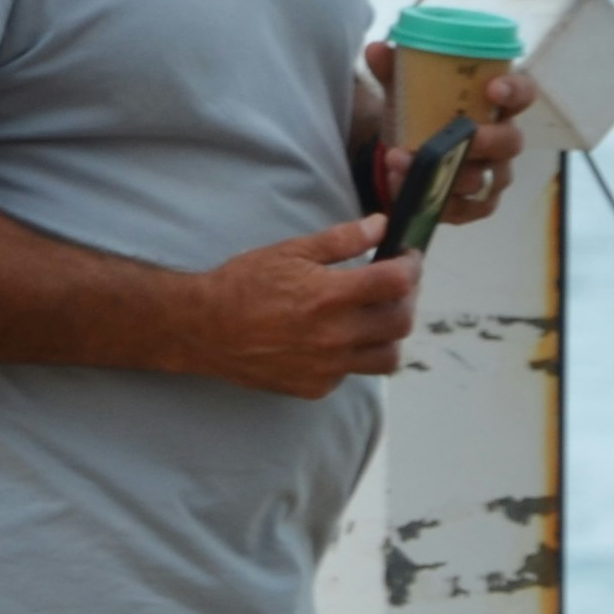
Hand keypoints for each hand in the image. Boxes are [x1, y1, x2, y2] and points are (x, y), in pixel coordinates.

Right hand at [180, 221, 420, 396]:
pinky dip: (353, 356)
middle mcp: (334, 335)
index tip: (406, 258)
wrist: (202, 328)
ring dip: (387, 334)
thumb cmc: (242, 284)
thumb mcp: (289, 251)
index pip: (397, 282)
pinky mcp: (315, 387)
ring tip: (372, 318)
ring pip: (387, 356)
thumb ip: (340, 240)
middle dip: (405, 299)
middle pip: (402, 321)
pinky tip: (334, 340)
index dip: (411, 266)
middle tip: (392, 287)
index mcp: (329, 295)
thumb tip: (380, 226)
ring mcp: (327, 367)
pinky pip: (352, 373)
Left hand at [372, 63, 540, 225]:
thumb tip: (376, 49)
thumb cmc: (419, 113)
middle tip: (462, 136)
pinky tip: (409, 190)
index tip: (493, 87)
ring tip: (401, 160)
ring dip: (443, 173)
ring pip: (483, 179)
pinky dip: (438, 202)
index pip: (522, 93)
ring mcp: (493, 174)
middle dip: (486, 141)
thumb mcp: (404, 89)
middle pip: (510, 141)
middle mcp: (502, 139)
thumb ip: (393, 69)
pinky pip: (468, 209)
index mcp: (494, 104)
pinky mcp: (477, 204)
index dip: (515, 90)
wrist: (402, 151)